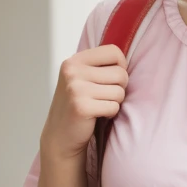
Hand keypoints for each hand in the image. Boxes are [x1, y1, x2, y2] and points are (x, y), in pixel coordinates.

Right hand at [40, 43, 128, 162]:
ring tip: (100, 105)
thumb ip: (98, 66)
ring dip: (115, 102)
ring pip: (119, 91)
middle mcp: (73, 72)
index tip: (113, 78)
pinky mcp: (82, 107)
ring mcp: (76, 89)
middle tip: (104, 96)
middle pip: (121, 73)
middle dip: (119, 87)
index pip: (113, 51)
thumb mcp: (81, 78)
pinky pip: (114, 107)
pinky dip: (110, 113)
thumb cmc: (76, 105)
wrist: (60, 135)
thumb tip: (126, 61)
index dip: (121, 65)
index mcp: (74, 61)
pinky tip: (98, 114)